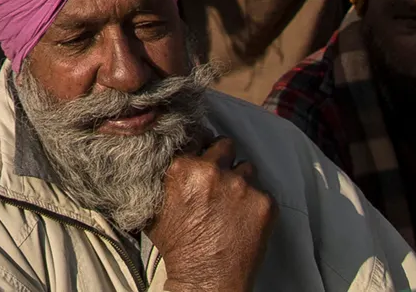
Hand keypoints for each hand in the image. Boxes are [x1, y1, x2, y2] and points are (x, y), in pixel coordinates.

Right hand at [148, 137, 276, 291]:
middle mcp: (212, 171)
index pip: (196, 137)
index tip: (202, 155)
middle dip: (223, 158)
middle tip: (220, 177)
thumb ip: (157, 179)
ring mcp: (241, 186)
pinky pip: (264, 192)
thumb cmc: (178, 248)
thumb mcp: (154, 208)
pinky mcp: (264, 203)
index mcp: (183, 167)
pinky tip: (245, 217)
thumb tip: (151, 162)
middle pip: (225, 144)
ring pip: (248, 167)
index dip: (200, 147)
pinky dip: (256, 203)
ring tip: (234, 200)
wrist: (205, 279)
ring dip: (242, 179)